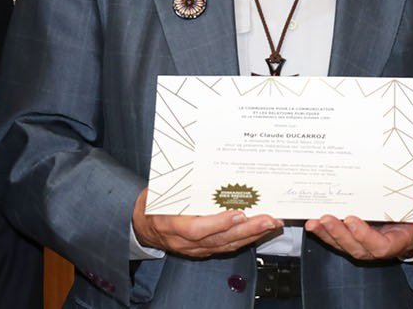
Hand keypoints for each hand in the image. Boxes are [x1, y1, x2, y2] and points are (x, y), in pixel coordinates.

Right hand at [132, 187, 282, 257]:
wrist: (142, 226)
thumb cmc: (152, 204)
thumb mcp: (160, 190)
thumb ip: (180, 183)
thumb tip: (200, 161)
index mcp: (169, 224)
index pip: (196, 229)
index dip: (218, 223)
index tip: (238, 214)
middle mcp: (182, 241)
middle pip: (218, 239)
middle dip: (246, 230)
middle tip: (267, 219)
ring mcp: (193, 249)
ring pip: (225, 245)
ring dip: (251, 235)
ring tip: (271, 223)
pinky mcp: (203, 250)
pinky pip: (226, 247)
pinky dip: (245, 239)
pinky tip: (259, 231)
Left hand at [304, 184, 412, 260]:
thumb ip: (402, 196)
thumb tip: (385, 177)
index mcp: (400, 240)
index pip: (381, 246)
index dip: (365, 236)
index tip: (353, 220)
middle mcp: (381, 247)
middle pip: (358, 249)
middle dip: (339, 234)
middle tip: (326, 219)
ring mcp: (367, 245)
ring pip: (345, 246)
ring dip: (327, 235)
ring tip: (313, 222)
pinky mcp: (356, 240)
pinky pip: (340, 240)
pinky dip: (326, 232)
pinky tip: (314, 222)